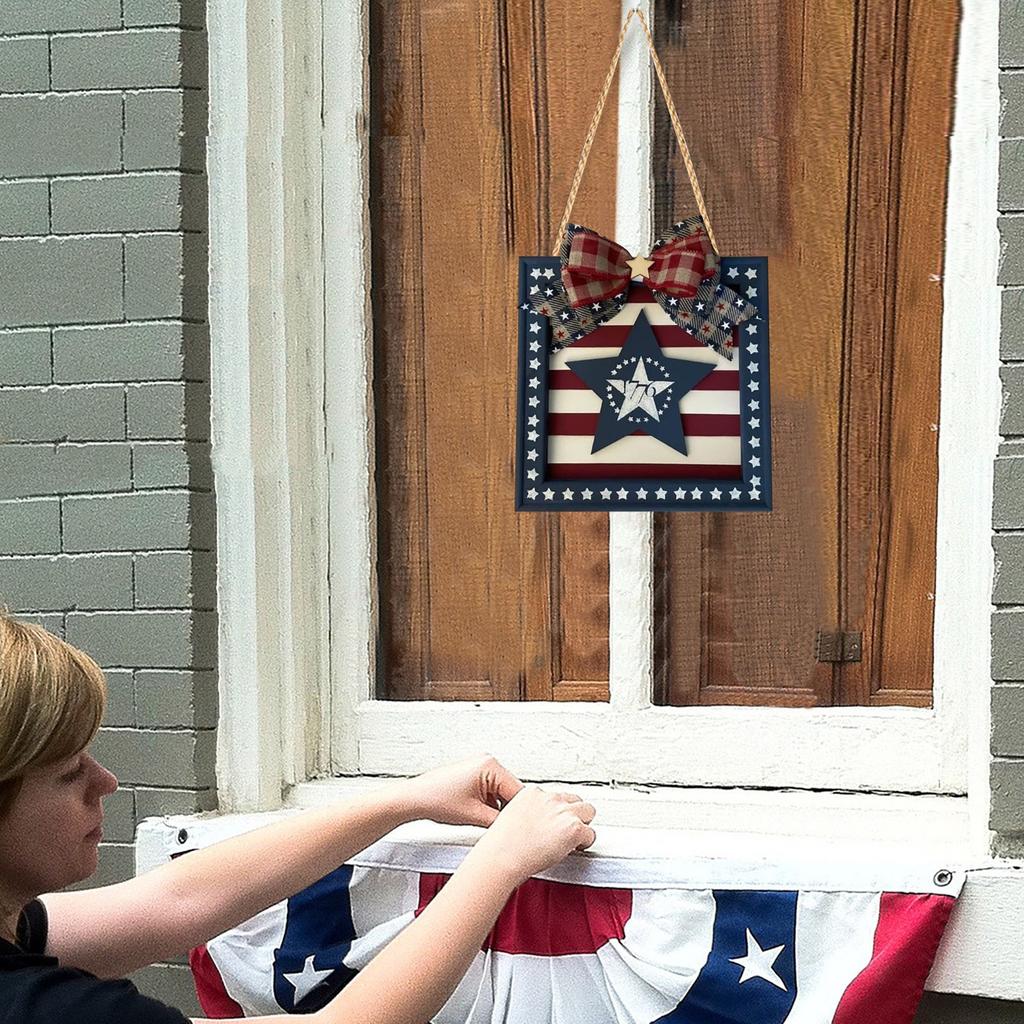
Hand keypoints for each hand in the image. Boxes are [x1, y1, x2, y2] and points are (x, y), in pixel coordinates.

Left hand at [403, 754, 524, 827]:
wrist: (415, 798)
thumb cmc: (436, 800)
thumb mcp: (476, 815)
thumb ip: (501, 821)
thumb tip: (514, 827)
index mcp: (490, 765)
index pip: (518, 792)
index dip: (520, 813)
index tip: (521, 828)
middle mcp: (487, 762)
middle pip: (511, 791)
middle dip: (508, 811)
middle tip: (504, 828)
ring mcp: (480, 768)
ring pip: (502, 793)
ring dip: (499, 809)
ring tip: (488, 822)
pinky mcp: (474, 776)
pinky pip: (492, 792)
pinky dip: (490, 805)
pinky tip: (482, 816)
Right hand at [471, 785, 596, 885]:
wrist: (503, 856)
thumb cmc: (502, 844)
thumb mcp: (511, 817)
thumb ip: (529, 814)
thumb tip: (538, 823)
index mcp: (533, 793)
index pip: (555, 796)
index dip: (557, 811)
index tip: (555, 822)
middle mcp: (550, 798)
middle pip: (575, 799)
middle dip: (574, 814)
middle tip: (567, 830)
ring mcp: (563, 812)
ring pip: (588, 811)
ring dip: (583, 824)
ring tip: (576, 838)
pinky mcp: (573, 828)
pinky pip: (591, 834)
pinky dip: (586, 843)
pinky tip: (576, 849)